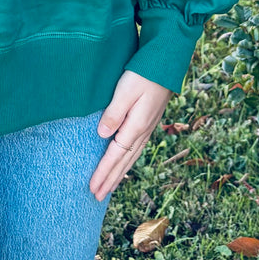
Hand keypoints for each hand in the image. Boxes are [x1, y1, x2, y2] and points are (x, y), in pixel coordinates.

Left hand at [90, 69, 172, 200]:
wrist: (166, 62)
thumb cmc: (143, 73)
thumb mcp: (125, 91)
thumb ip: (113, 113)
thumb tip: (102, 135)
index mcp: (136, 126)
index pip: (115, 156)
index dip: (103, 172)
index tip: (92, 188)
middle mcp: (143, 131)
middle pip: (123, 162)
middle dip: (110, 179)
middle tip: (97, 197)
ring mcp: (147, 127)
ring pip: (131, 157)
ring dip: (119, 173)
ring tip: (109, 187)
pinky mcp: (149, 121)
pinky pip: (136, 148)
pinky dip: (127, 161)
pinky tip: (124, 163)